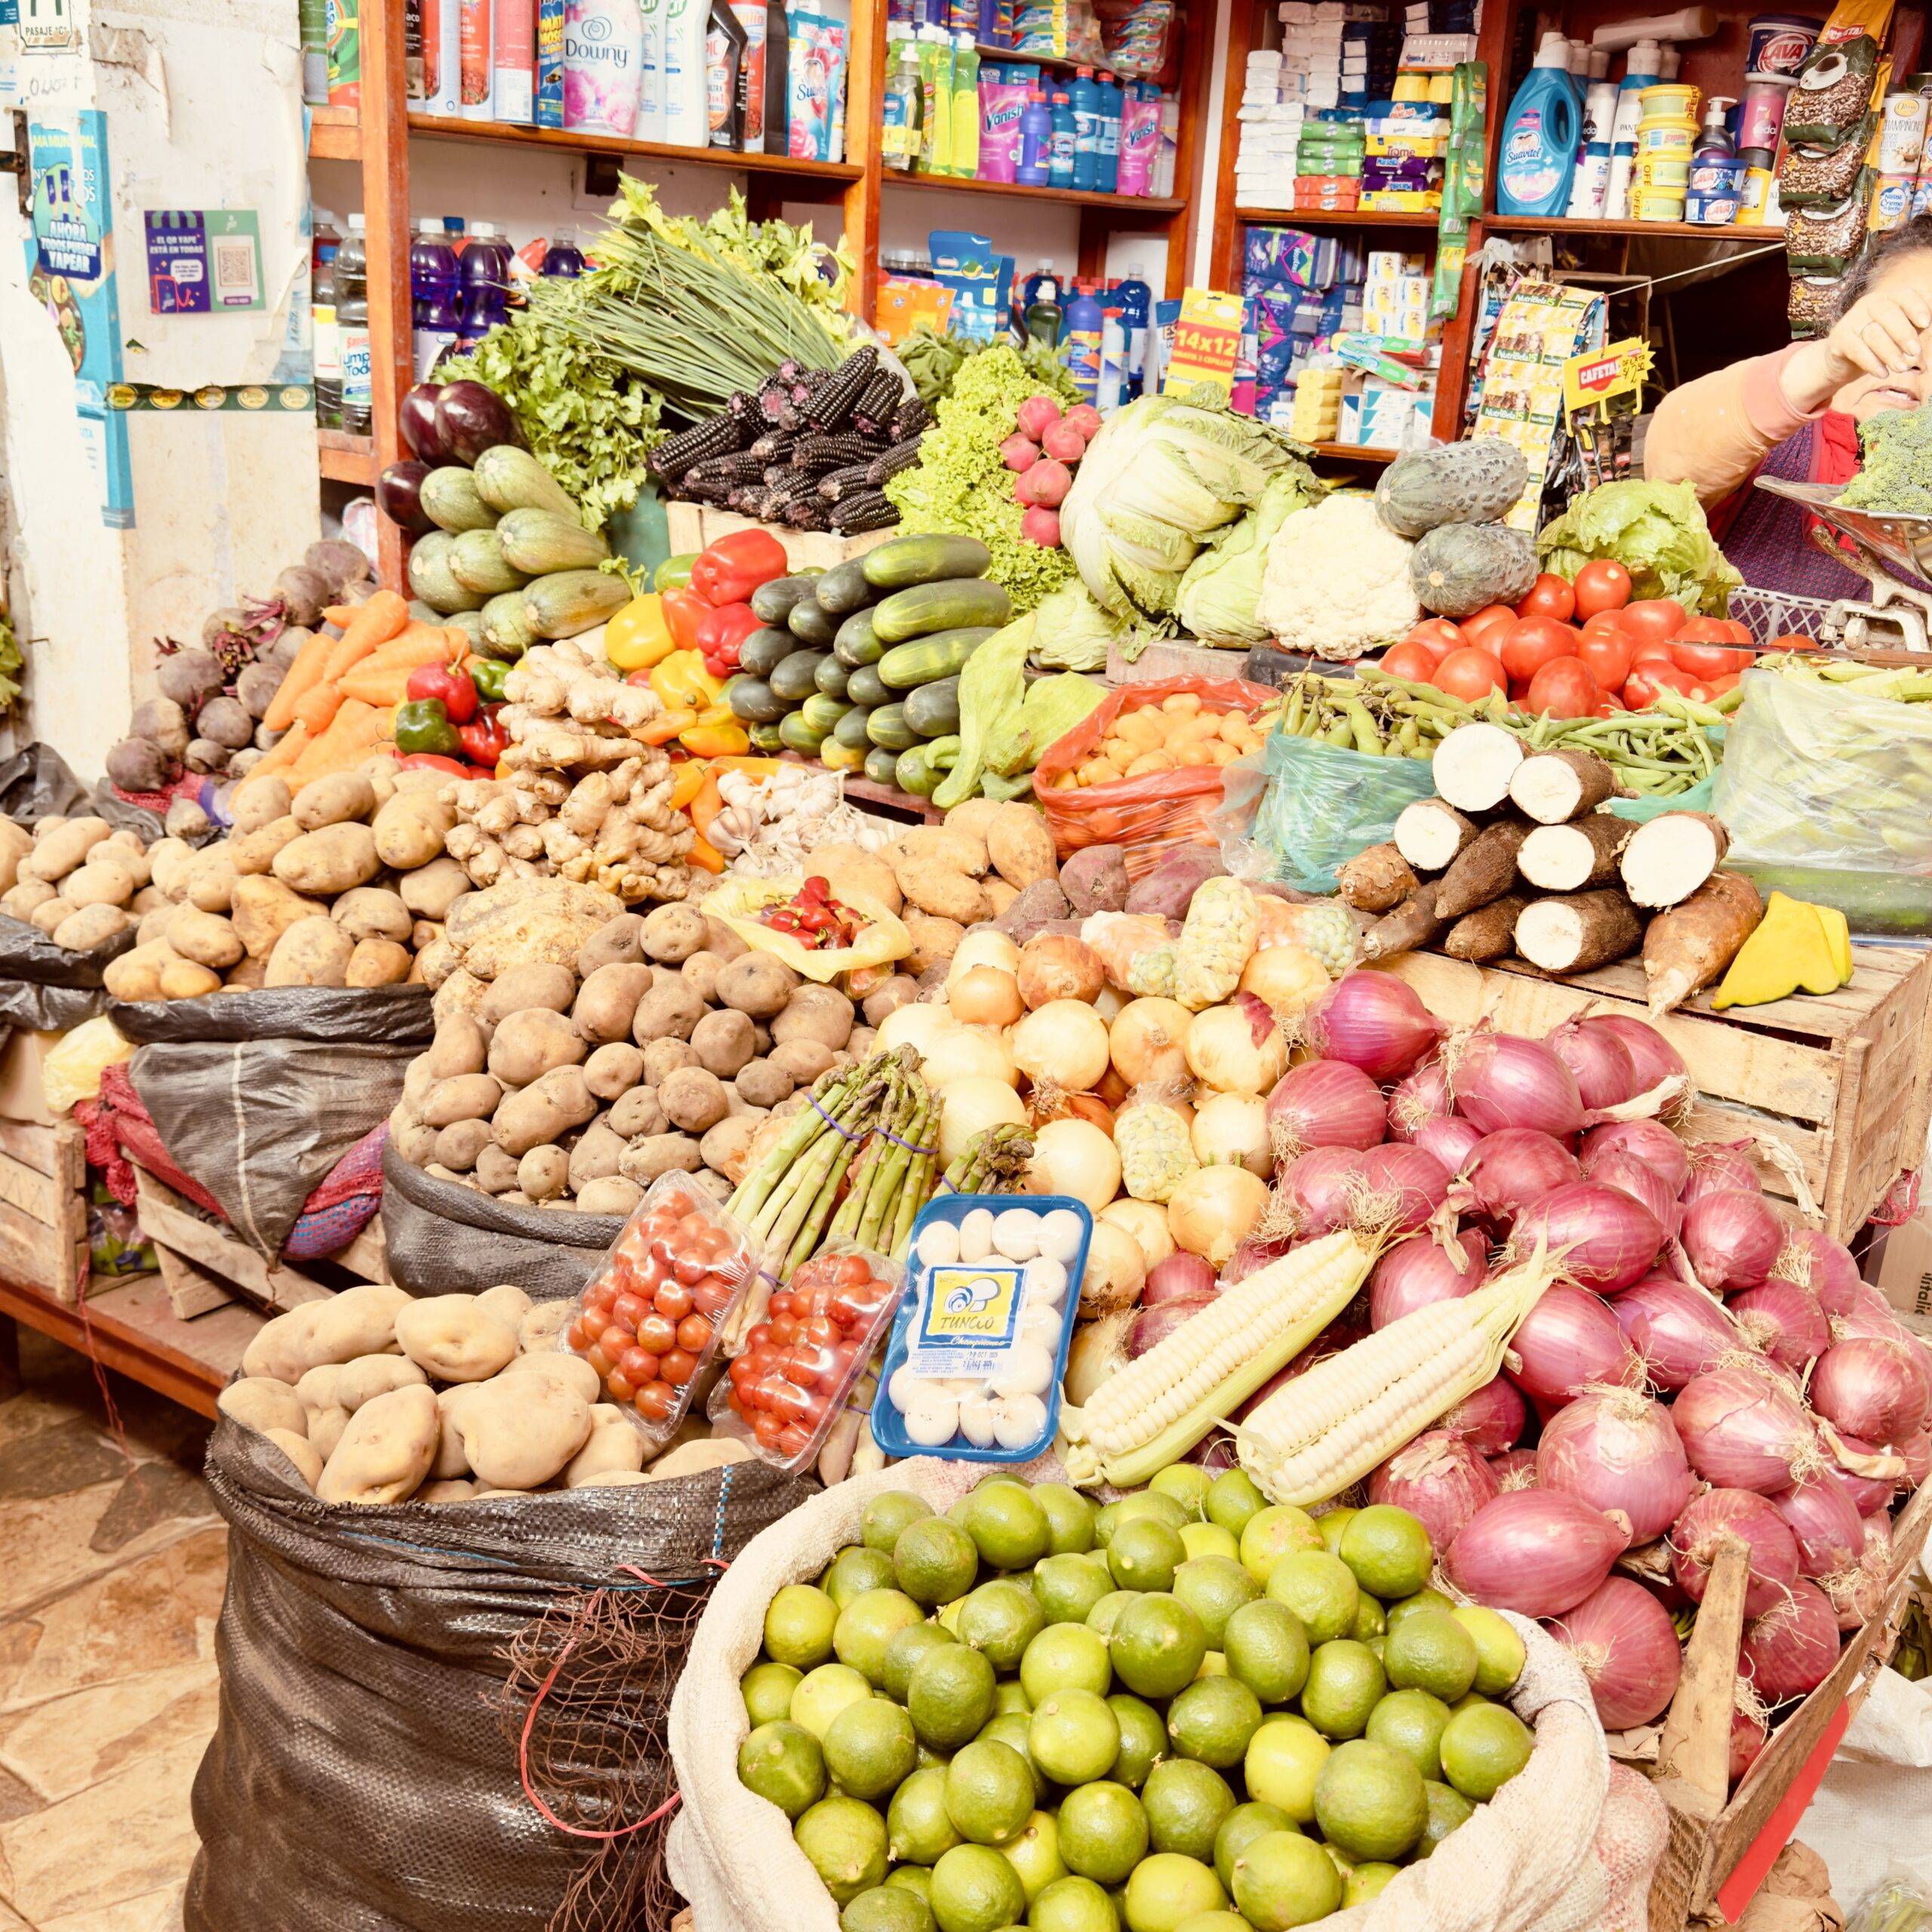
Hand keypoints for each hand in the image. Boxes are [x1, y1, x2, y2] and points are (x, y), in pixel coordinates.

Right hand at [1785, 286, 1931, 410]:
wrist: (1844, 358)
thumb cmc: (1881, 342)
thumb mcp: (1902, 331)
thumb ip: (1918, 325)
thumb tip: (1931, 323)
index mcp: (1889, 298)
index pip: (1905, 297)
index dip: (1916, 309)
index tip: (1927, 324)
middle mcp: (1869, 304)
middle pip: (1888, 314)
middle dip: (1904, 334)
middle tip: (1915, 353)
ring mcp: (1852, 320)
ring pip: (1874, 334)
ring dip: (1890, 353)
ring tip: (1902, 368)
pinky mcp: (1839, 338)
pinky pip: (1857, 350)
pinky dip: (1871, 363)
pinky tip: (1882, 373)